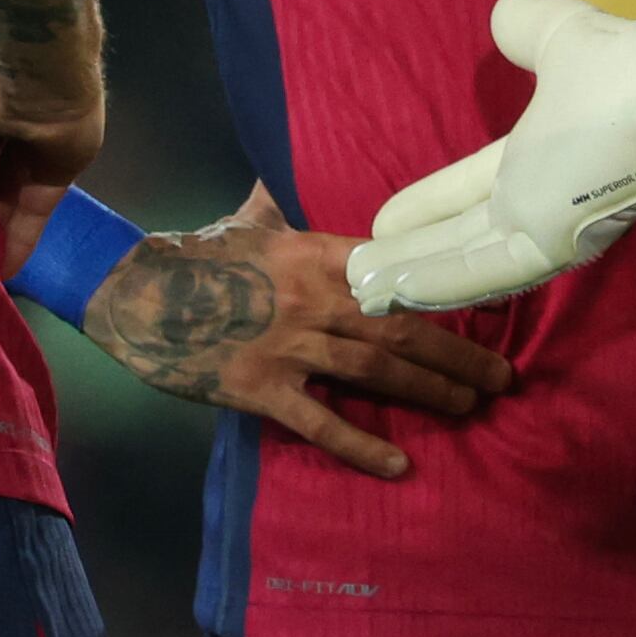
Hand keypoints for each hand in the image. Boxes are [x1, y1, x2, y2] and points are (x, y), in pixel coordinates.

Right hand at [86, 187, 514, 480]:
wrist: (133, 291)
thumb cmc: (196, 253)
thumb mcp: (248, 216)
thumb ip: (282, 202)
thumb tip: (289, 171)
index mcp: (315, 254)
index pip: (396, 273)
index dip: (444, 292)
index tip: (490, 306)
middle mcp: (312, 298)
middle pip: (399, 327)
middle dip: (457, 353)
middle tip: (502, 377)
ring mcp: (288, 345)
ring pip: (374, 369)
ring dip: (428, 389)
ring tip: (471, 405)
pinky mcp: (261, 388)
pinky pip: (319, 422)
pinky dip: (361, 445)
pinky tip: (398, 464)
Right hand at [346, 0, 635, 312]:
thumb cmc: (624, 65)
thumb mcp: (557, 35)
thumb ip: (525, 27)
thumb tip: (504, 13)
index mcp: (538, 160)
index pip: (469, 192)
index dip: (427, 207)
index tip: (382, 221)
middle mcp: (539, 201)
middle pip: (462, 237)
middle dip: (411, 255)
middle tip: (358, 272)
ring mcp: (545, 229)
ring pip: (467, 262)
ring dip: (414, 276)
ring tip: (363, 287)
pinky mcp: (551, 245)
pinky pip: (487, 271)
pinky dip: (441, 282)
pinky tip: (398, 290)